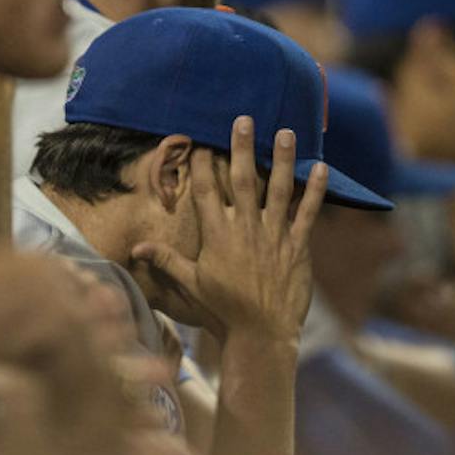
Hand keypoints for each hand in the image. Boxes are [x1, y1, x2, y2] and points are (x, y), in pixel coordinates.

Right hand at [131, 117, 325, 343]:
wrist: (261, 335)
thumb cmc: (223, 311)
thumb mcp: (191, 285)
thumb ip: (165, 261)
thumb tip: (134, 249)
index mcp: (217, 236)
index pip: (206, 192)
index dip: (202, 165)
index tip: (200, 142)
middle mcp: (246, 229)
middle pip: (242, 180)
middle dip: (241, 148)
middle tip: (244, 119)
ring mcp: (274, 236)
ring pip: (279, 189)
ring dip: (282, 159)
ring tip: (286, 131)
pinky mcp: (298, 247)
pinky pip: (308, 214)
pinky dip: (315, 191)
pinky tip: (320, 168)